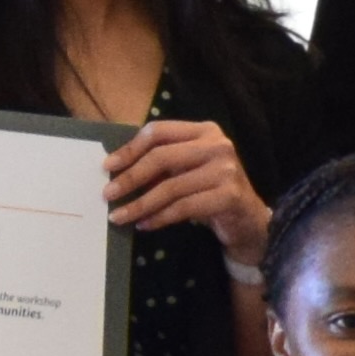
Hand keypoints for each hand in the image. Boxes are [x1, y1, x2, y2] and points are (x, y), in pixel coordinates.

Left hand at [103, 118, 270, 261]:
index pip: (159, 131)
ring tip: (119, 217)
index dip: (130, 148)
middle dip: (130, 177)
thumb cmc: (209, 188)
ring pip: (170, 187)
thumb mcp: (186, 168)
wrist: (246, 217)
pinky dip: (159, 218)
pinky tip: (144, 225)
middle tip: (108, 194)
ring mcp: (226, 170)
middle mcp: (218, 145)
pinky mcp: (229, 196)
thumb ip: (161, 163)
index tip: (108, 166)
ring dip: (140, 204)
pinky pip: (183, 207)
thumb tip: (115, 170)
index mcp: (204, 131)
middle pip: (162, 156)